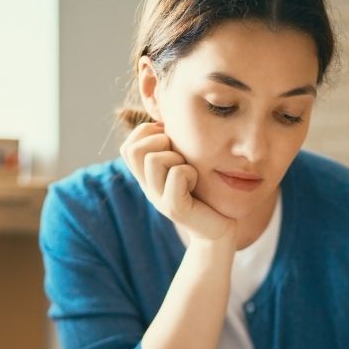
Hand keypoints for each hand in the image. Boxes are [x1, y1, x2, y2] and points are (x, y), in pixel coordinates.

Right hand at [120, 122, 234, 242]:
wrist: (221, 229)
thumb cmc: (207, 192)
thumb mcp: (185, 164)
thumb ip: (172, 146)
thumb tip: (165, 118)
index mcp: (147, 176)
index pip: (128, 146)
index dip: (148, 134)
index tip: (171, 141)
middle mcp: (148, 187)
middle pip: (134, 149)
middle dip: (160, 142)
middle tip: (180, 156)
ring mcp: (158, 199)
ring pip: (153, 159)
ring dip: (177, 157)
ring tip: (190, 172)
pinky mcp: (175, 209)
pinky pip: (176, 175)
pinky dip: (189, 172)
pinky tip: (196, 182)